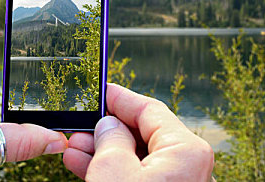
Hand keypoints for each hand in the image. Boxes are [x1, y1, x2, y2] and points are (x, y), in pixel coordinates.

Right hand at [64, 83, 214, 180]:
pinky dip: (116, 172)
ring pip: (140, 159)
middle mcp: (190, 165)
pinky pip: (141, 177)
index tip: (100, 91)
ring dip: (106, 153)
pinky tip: (85, 167)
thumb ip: (110, 140)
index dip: (120, 99)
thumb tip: (108, 125)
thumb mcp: (114, 172)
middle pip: (144, 134)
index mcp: (187, 150)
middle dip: (107, 130)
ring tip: (74, 150)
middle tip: (80, 127)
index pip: (150, 110)